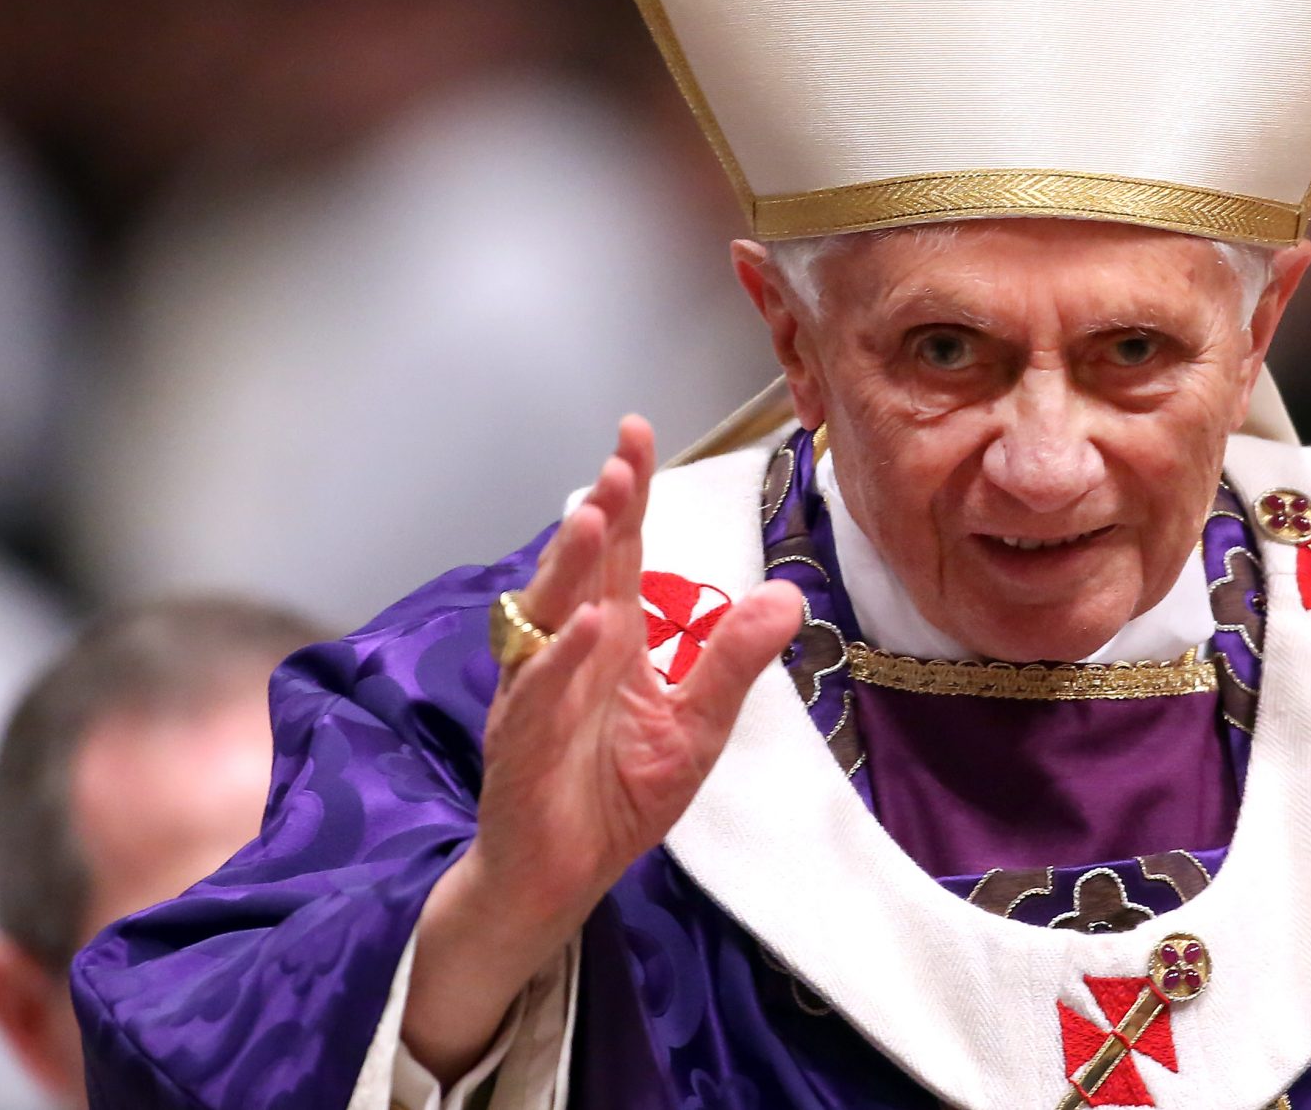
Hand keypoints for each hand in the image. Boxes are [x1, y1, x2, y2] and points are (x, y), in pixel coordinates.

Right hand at [404, 417, 803, 1079]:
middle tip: (620, 459)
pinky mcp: (521, 746)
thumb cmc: (617, 793)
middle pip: (582, 570)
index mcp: (610, 639)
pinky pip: (539, 697)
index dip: (628, 494)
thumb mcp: (697, 724)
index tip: (636, 433)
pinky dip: (560, 663)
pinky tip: (584, 629)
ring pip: (548, 619)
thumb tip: (789, 598)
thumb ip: (733, 661)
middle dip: (600, 512)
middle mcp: (567, 653)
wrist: (559, 877)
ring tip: (597, 518)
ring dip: (572, 568)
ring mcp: (537, 695)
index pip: (620, 553)